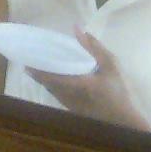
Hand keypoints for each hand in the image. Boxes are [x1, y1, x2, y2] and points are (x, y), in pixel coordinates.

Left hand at [24, 30, 150, 132]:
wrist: (124, 122)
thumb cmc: (118, 91)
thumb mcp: (110, 65)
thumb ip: (94, 47)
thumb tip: (78, 29)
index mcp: (77, 84)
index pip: (50, 77)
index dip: (37, 71)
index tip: (27, 62)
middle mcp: (69, 96)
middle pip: (47, 84)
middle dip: (38, 74)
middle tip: (31, 62)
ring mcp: (70, 106)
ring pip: (52, 92)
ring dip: (44, 81)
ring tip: (38, 68)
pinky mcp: (74, 111)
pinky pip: (58, 97)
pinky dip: (53, 87)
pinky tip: (54, 81)